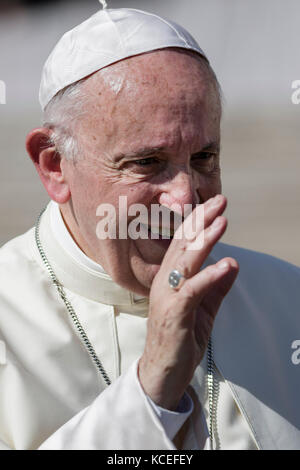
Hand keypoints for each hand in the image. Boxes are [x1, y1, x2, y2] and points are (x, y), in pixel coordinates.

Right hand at [138, 195, 238, 409]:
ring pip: (186, 262)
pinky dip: (209, 276)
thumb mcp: (204, 308)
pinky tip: (226, 264)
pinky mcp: (174, 314)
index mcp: (170, 278)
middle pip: (183, 245)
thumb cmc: (180, 337)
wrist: (162, 371)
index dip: (198, 222)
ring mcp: (167, 296)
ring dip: (204, 240)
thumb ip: (217, 286)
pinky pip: (192, 290)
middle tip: (220, 200)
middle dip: (202, 221)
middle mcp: (165, 282)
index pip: (184, 243)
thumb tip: (233, 262)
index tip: (215, 205)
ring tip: (222, 222)